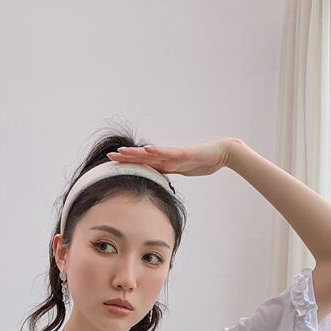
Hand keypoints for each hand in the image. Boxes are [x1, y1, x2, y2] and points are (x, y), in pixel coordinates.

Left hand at [106, 137, 236, 176]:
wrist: (221, 153)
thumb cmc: (203, 162)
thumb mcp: (182, 171)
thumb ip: (171, 172)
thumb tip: (159, 181)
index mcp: (166, 162)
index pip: (143, 163)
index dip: (129, 162)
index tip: (113, 163)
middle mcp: (167, 156)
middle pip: (143, 156)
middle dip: (126, 157)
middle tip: (110, 157)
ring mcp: (174, 153)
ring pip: (152, 153)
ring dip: (137, 153)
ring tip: (123, 152)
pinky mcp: (184, 153)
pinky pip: (168, 152)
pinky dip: (157, 151)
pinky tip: (147, 150)